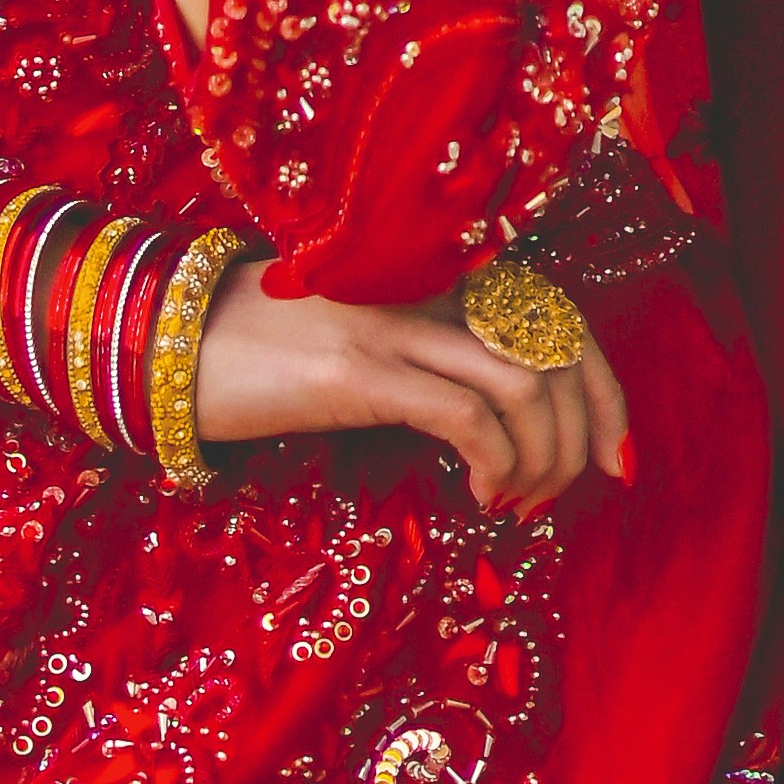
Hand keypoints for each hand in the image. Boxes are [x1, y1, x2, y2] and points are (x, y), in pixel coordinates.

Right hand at [189, 259, 630, 505]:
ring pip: (524, 384)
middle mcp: (426, 289)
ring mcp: (394, 326)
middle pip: (558, 348)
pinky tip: (481, 497)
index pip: (555, 317)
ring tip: (514, 502)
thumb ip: (433, 359)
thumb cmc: (265, 355)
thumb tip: (507, 424)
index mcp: (435, 281)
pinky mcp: (359, 372)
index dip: (603, 389)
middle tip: (571, 493)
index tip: (614, 458)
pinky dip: (497, 464)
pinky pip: (466, 416)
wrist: (170, 344)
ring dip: (542, 459)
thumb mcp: (368, 346)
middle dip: (589, 432)